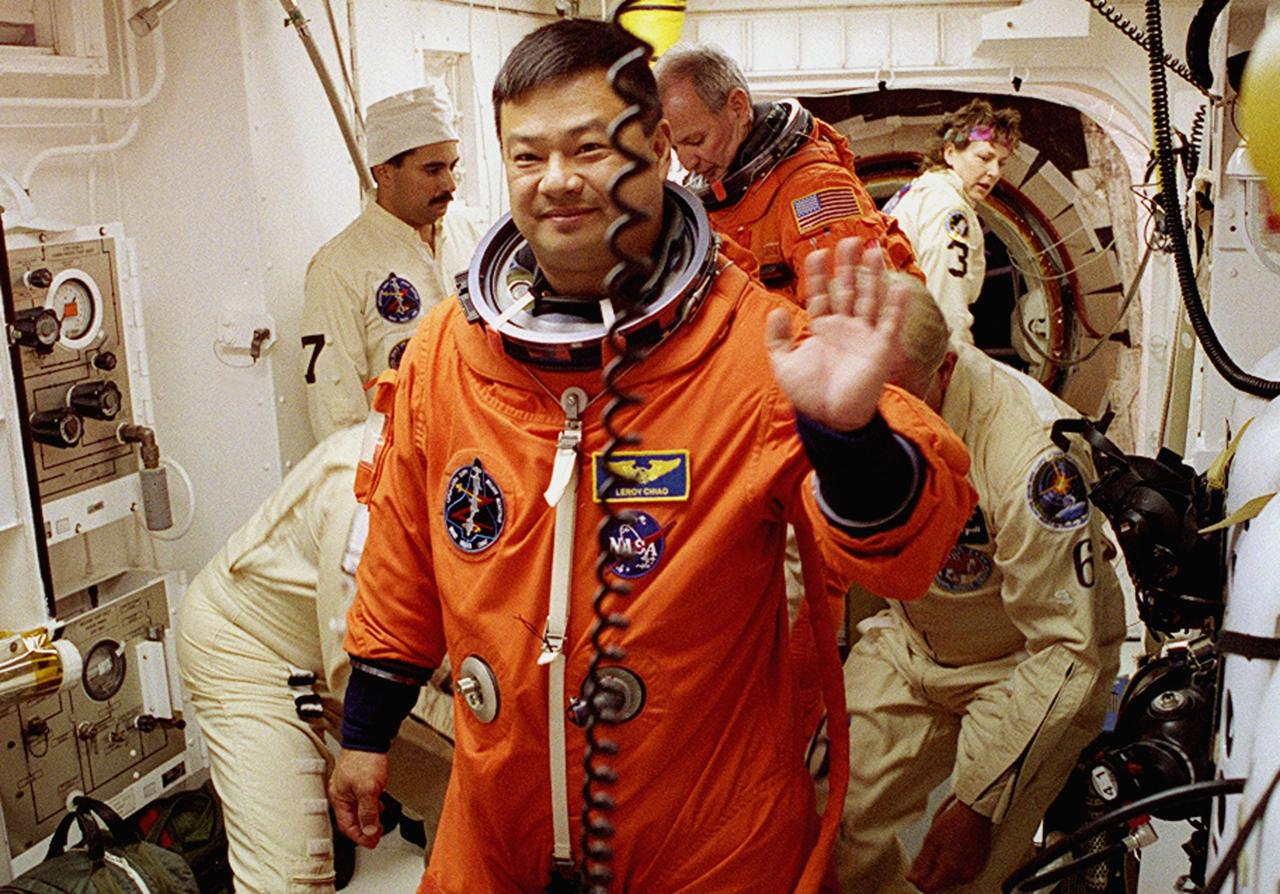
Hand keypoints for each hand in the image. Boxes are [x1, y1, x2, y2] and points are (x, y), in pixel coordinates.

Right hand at [328, 748, 388, 847]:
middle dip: (365, 829)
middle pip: (351, 818)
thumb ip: (368, 811)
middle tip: (376, 835)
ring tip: (379, 823)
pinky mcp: (357, 778)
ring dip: (368, 818)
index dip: (360, 836)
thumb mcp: (368, 789)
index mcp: (339, 797)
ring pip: (357, 809)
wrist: (368, 737)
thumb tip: (369, 830)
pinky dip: (370, 806)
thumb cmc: (364, 759)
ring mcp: (348, 785)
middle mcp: (341, 793)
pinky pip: (362, 798)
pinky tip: (378, 805)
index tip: (372, 842)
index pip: (347, 825)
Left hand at [765, 238, 906, 431]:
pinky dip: (895, 306)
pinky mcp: (880, 349)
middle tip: (849, 240)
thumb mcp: (783, 364)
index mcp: (822, 328)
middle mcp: (844, 328)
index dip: (819, 274)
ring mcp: (863, 336)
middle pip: (848, 288)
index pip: (821, 293)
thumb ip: (777, 337)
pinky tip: (897, 286)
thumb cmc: (809, 395)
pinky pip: (889, 323)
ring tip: (873, 250)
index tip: (816, 252)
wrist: (830, 420)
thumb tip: (777, 311)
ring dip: (872, 275)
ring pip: (869, 298)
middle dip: (848, 265)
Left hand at [906, 799, 992, 892]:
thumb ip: (920, 864)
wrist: (975, 812)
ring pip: (951, 879)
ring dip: (943, 869)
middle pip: (941, 885)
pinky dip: (955, 865)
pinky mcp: (979, 866)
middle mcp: (964, 876)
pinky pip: (962, 872)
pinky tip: (953, 849)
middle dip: (931, 873)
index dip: (919, 882)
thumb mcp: (930, 841)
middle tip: (930, 854)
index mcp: (950, 871)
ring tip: (943, 848)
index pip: (929, 890)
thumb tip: (912, 878)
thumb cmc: (953, 822)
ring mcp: (973, 872)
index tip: (915, 874)